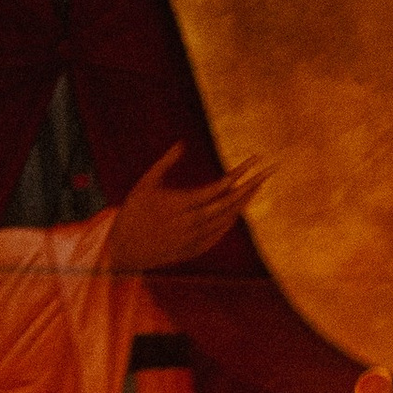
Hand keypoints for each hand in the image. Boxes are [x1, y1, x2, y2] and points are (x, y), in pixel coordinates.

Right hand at [108, 144, 266, 272]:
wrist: (126, 249)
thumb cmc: (133, 210)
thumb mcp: (145, 183)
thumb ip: (165, 163)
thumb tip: (181, 144)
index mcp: (181, 203)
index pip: (219, 186)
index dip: (238, 174)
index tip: (252, 161)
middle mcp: (193, 222)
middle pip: (230, 202)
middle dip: (251, 185)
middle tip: (267, 171)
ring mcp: (198, 237)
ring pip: (229, 218)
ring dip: (245, 202)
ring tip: (257, 185)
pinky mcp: (198, 248)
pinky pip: (222, 232)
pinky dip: (232, 219)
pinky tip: (240, 208)